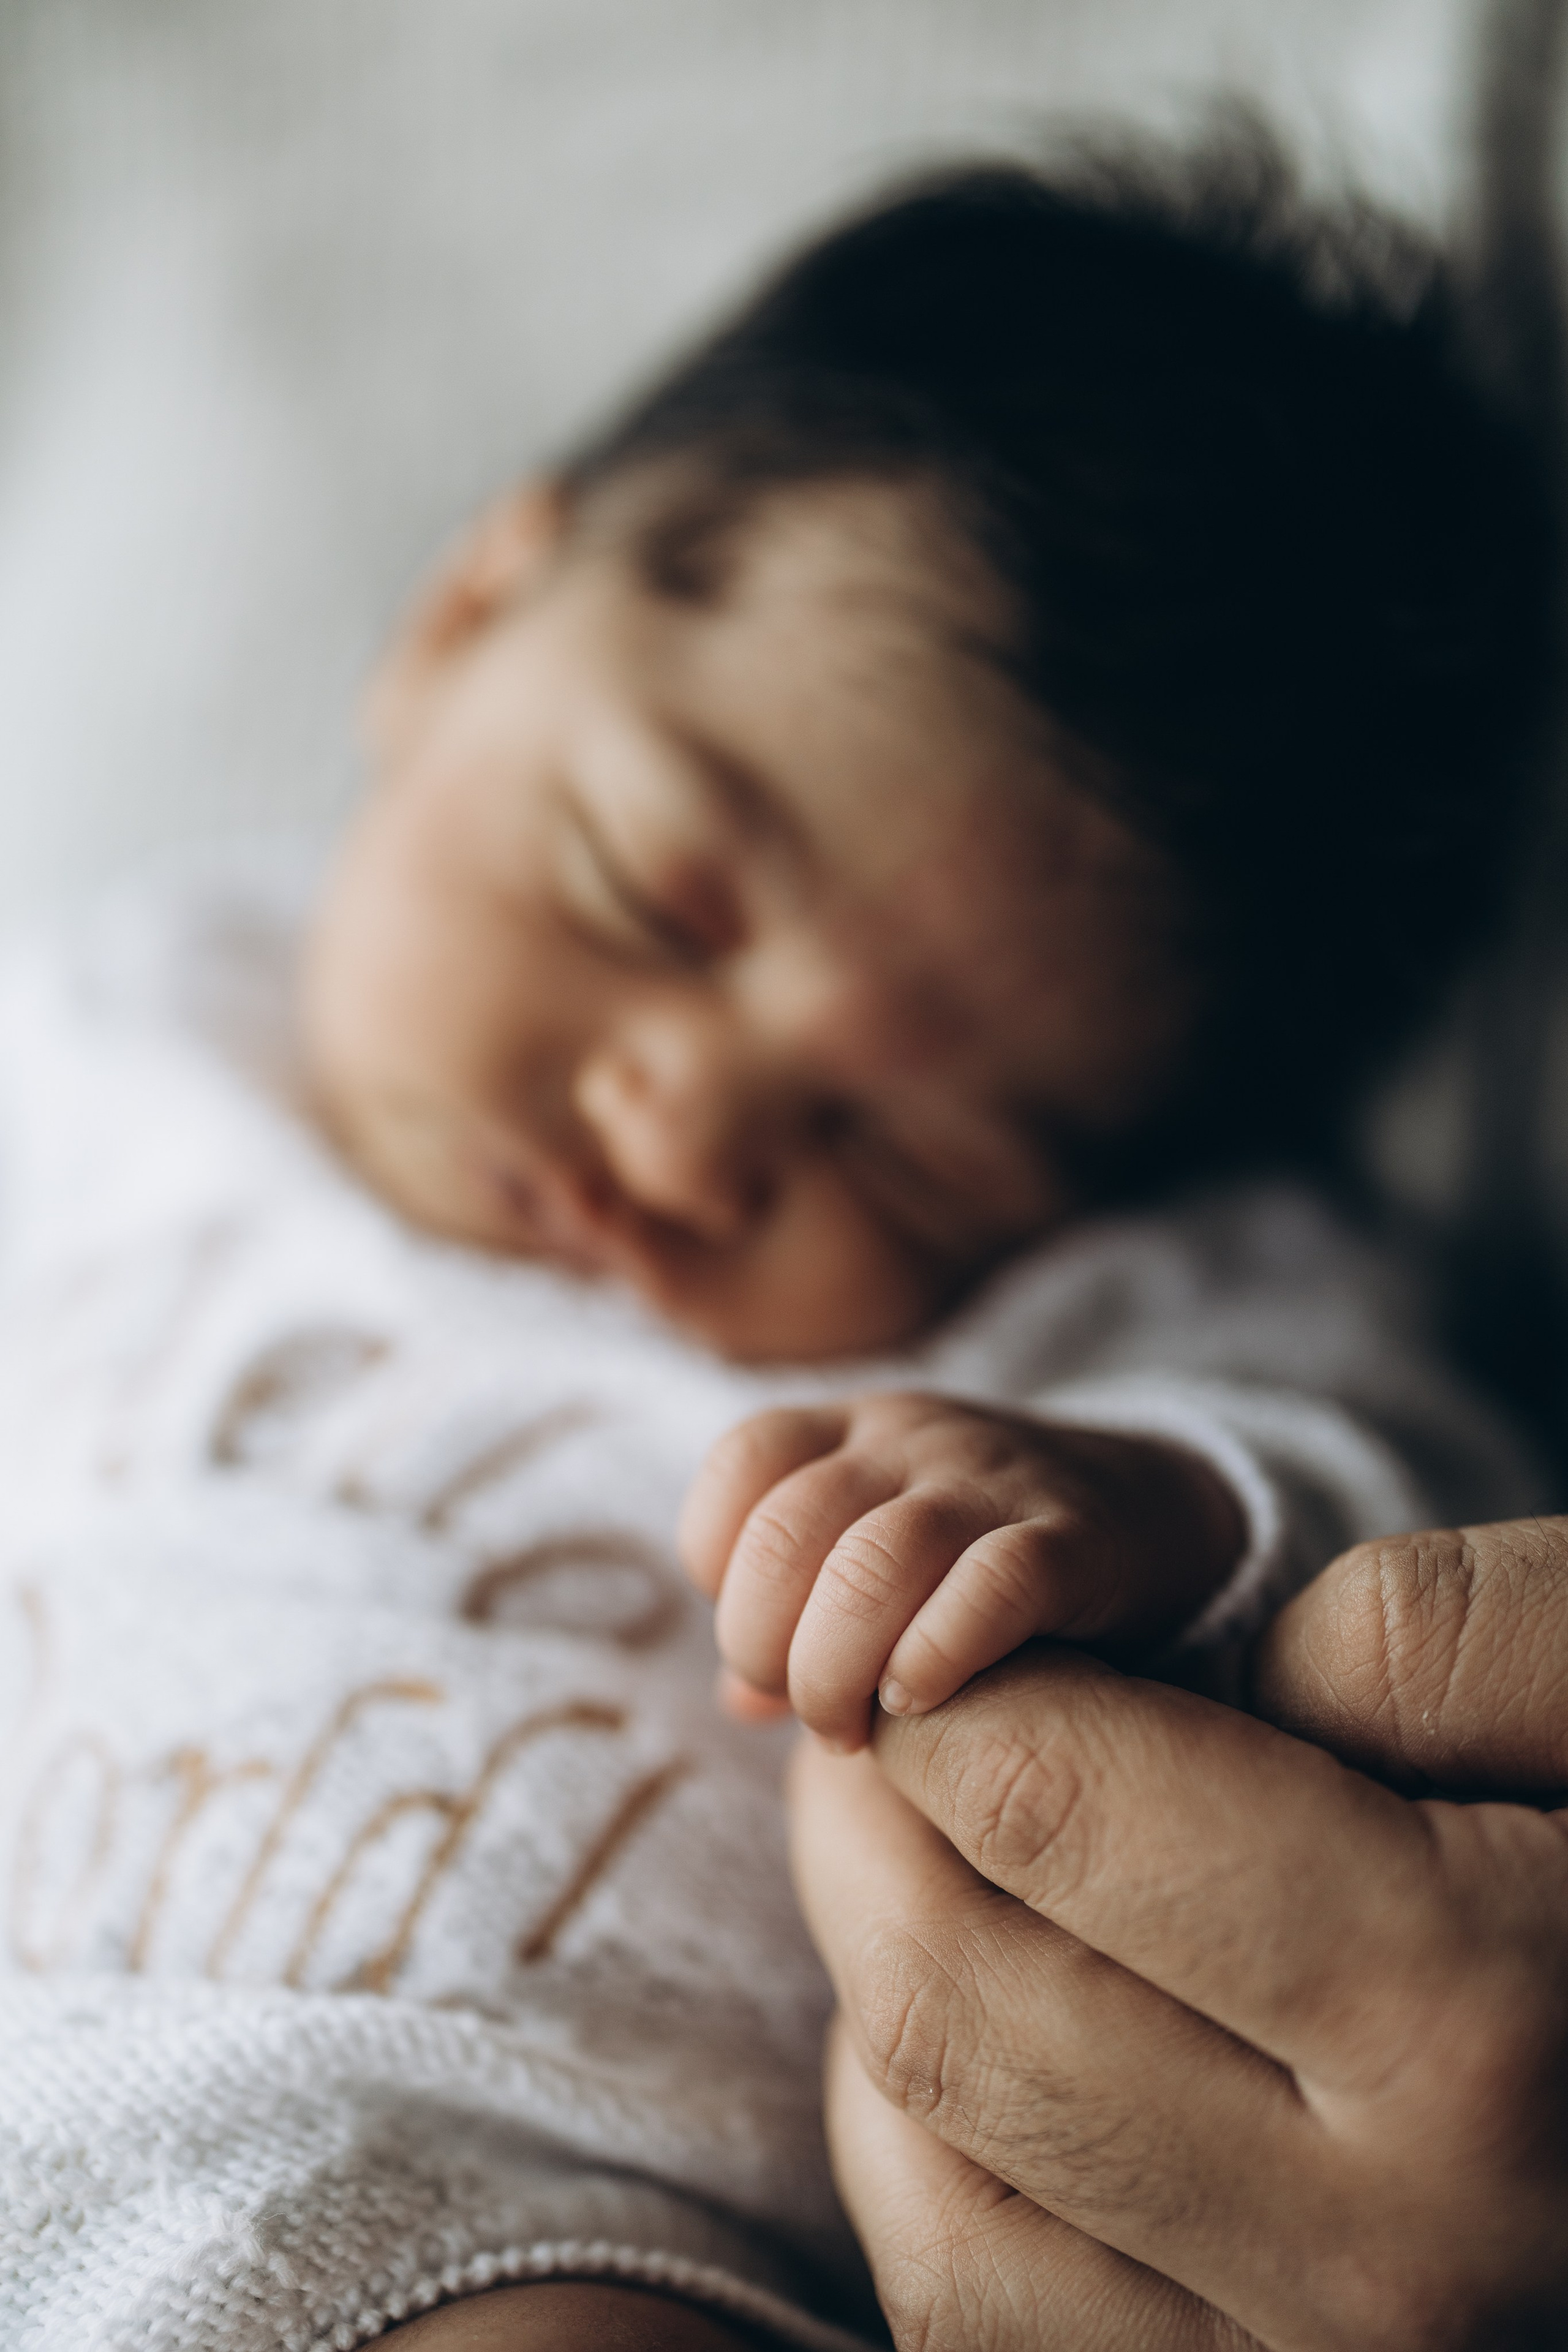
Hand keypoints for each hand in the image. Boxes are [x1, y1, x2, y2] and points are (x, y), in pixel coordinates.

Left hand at [679, 1390, 1242, 1749]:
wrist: (1156, 1509)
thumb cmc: (985, 1551)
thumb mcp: (885, 1551)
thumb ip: (803, 1613)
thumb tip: (737, 1702)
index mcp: (853, 1430)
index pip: (745, 1461)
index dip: (722, 1561)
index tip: (760, 1638)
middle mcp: (912, 1441)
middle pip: (787, 1530)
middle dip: (766, 1644)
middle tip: (807, 1711)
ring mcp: (991, 1482)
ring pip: (872, 1563)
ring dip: (835, 1669)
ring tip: (854, 1729)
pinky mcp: (1073, 1542)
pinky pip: (989, 1589)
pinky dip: (935, 1656)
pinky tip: (923, 1700)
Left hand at [790, 1515, 1567, 2350]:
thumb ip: (1407, 1644)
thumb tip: (1173, 1709)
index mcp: (1481, 2020)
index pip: (1051, 1806)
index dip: (947, 1690)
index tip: (940, 1639)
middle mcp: (1395, 2256)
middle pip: (957, 1992)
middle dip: (870, 1821)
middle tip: (887, 1718)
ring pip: (933, 2169)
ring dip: (878, 1982)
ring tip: (924, 1860)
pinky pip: (979, 2312)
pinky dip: (925, 2151)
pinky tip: (985, 2033)